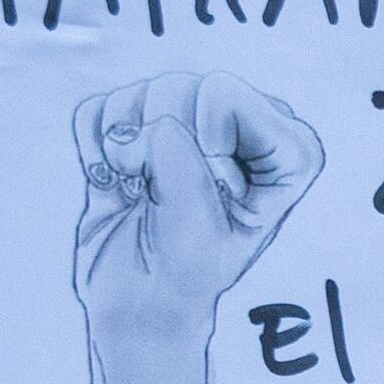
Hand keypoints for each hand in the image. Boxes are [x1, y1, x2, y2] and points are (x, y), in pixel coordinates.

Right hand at [72, 71, 323, 338]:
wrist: (143, 297)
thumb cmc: (187, 269)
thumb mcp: (197, 224)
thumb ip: (176, 159)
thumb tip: (130, 132)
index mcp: (288, 147)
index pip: (223, 94)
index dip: (202, 147)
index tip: (213, 199)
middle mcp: (246, 124)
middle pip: (179, 87)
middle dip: (160, 151)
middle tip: (171, 201)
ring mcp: (189, 118)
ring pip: (137, 94)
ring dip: (125, 155)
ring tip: (145, 196)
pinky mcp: (138, 124)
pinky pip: (99, 109)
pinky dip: (95, 152)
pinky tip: (119, 185)